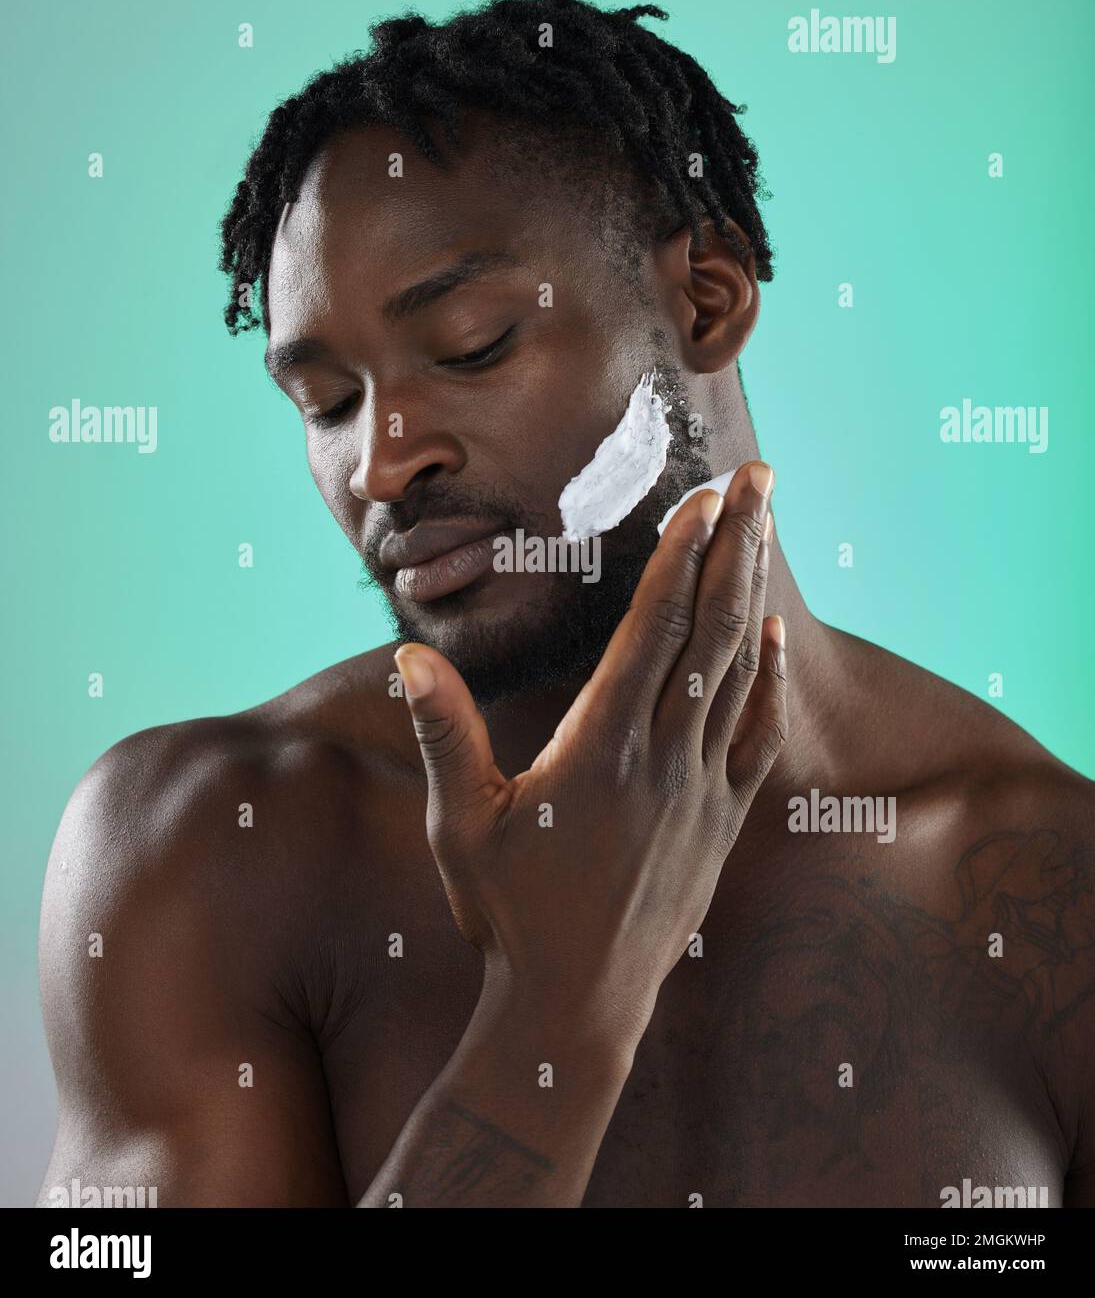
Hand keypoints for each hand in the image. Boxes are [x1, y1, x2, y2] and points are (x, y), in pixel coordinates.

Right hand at [394, 460, 786, 1047]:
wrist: (575, 1007)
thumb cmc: (507, 913)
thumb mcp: (459, 823)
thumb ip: (442, 733)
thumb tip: (409, 655)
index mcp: (601, 748)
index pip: (654, 630)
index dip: (683, 556)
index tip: (706, 496)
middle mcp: (664, 760)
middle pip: (712, 631)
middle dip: (737, 546)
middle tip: (760, 478)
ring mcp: (701, 792)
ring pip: (740, 672)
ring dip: (754, 594)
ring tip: (766, 529)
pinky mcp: (721, 824)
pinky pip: (758, 737)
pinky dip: (770, 681)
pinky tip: (775, 637)